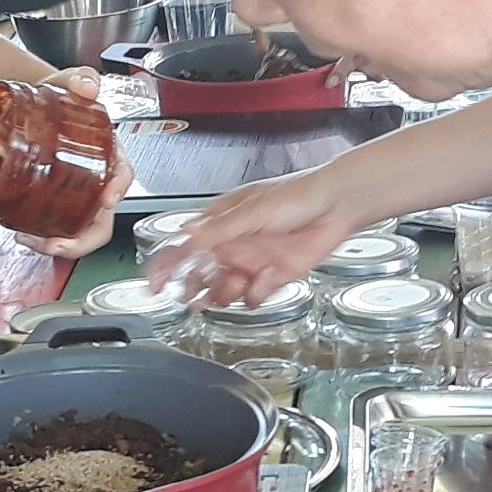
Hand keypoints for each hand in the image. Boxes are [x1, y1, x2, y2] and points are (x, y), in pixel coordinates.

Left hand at [0, 67, 130, 259]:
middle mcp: (97, 180)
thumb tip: (86, 86)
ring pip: (80, 230)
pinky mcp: (58, 204)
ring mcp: (78, 196)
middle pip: (103, 219)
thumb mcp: (69, 83)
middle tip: (56, 243)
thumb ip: (80, 79)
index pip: (124, 175)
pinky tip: (22, 233)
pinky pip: (58, 228)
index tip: (107, 200)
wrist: (33, 106)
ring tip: (29, 240)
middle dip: (83, 239)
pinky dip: (43, 237)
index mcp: (108, 153)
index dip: (119, 189)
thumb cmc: (59, 99)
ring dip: (59, 243)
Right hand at [152, 165, 358, 305]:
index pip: (184, 246)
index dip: (166, 265)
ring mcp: (252, 262)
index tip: (154, 283)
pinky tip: (266, 278)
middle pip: (200, 275)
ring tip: (234, 284)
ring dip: (224, 292)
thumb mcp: (253, 210)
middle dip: (195, 288)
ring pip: (224, 290)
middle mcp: (233, 245)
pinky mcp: (273, 277)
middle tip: (193, 297)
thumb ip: (220, 228)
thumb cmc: (297, 195)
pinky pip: (254, 296)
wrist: (337, 206)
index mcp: (221, 223)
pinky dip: (257, 293)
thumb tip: (187, 235)